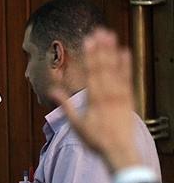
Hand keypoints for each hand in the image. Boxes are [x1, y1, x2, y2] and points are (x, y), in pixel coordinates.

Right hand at [50, 28, 141, 171]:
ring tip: (110, 36)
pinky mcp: (129, 99)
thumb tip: (53, 91)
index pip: (92, 72)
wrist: (120, 152)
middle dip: (101, 48)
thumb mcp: (76, 125)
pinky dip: (127, 65)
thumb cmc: (96, 140)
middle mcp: (109, 94)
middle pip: (104, 67)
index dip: (90, 55)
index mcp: (95, 100)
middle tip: (99, 31)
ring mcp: (121, 95)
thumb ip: (66, 106)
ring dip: (113, 51)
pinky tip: (125, 52)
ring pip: (116, 69)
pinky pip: (128, 78)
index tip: (88, 40)